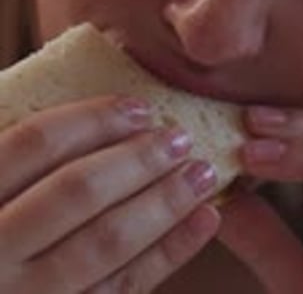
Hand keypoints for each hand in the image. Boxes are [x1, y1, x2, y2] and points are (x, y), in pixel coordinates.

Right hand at [0, 95, 219, 291]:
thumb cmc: (2, 219)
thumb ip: (22, 151)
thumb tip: (97, 109)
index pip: (34, 143)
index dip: (91, 118)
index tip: (139, 107)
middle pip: (76, 191)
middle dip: (137, 160)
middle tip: (180, 137)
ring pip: (104, 244)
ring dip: (162, 203)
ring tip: (201, 173)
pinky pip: (121, 290)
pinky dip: (168, 253)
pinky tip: (202, 221)